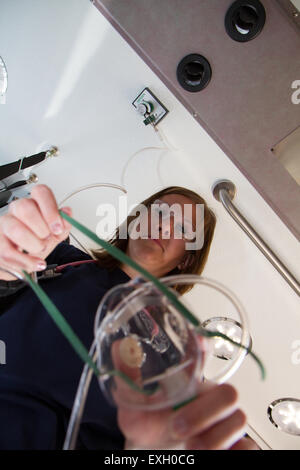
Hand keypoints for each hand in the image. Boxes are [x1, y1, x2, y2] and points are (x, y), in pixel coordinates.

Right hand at [0, 184, 71, 279]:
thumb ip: (63, 225)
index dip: (51, 209)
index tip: (57, 227)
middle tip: (47, 239)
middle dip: (41, 228)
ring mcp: (5, 224)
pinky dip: (26, 261)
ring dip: (33, 244)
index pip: (40, 192)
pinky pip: (8, 252)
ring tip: (40, 250)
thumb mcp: (54, 234)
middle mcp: (17, 210)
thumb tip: (67, 213)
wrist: (20, 260)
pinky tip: (36, 263)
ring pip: (15, 229)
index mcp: (34, 204)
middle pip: (25, 207)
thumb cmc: (36, 242)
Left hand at [111, 339, 249, 449]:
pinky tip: (214, 455)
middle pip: (229, 393)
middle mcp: (211, 400)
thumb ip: (127, 377)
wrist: (153, 453)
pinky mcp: (233, 446)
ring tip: (190, 446)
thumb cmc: (147, 425)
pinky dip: (237, 452)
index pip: (204, 358)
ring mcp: (224, 423)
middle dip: (204, 411)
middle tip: (176, 425)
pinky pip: (251, 447)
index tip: (199, 344)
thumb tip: (121, 346)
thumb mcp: (132, 403)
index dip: (206, 349)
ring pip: (239, 420)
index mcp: (191, 383)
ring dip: (215, 437)